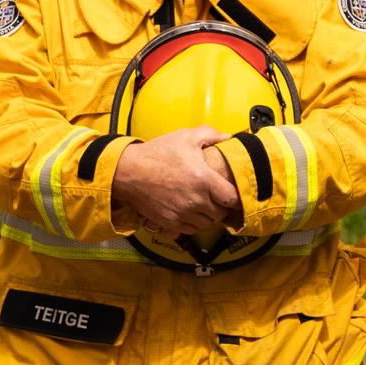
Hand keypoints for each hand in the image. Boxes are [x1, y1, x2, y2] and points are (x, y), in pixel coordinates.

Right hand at [113, 127, 240, 235]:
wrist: (128, 171)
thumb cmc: (158, 153)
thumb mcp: (185, 137)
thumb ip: (210, 134)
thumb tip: (228, 137)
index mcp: (203, 180)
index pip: (232, 198)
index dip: (236, 198)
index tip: (235, 195)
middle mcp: (195, 200)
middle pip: (220, 214)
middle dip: (222, 207)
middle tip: (218, 199)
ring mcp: (182, 213)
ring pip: (206, 224)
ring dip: (208, 216)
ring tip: (205, 205)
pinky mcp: (169, 222)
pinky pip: (190, 230)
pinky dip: (194, 224)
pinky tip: (191, 212)